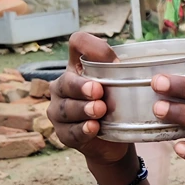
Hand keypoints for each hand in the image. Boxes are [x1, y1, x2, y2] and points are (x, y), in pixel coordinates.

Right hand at [48, 32, 127, 166]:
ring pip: (66, 108)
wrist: (113, 140)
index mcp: (78, 67)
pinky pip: (69, 131)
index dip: (91, 46)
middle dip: (81, 86)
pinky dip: (82, 130)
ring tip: (99, 110)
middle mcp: (64, 86)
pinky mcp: (63, 133)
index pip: (78, 43)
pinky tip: (93, 128)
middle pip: (66, 81)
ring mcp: (60, 110)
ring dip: (83, 109)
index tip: (114, 61)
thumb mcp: (122, 86)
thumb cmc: (116, 105)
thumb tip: (124, 65)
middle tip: (98, 91)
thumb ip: (122, 72)